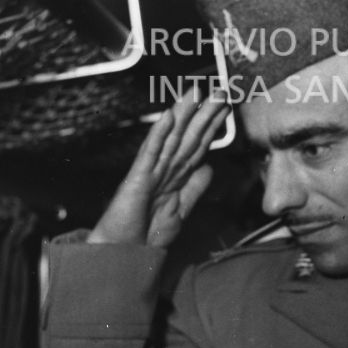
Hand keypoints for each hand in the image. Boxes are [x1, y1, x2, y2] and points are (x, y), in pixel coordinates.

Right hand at [87, 88, 229, 249]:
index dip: (212, 127)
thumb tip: (209, 168)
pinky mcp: (137, 179)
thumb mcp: (180, 212)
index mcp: (174, 177)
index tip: (226, 109)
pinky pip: (151, 153)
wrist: (121, 256)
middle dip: (204, 114)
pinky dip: (159, 134)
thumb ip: (194, 189)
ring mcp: (150, 172)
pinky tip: (168, 116)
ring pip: (171, 138)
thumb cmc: (145, 236)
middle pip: (188, 137)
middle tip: (220, 92)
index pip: (197, 146)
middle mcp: (163, 170)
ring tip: (196, 92)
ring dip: (184, 114)